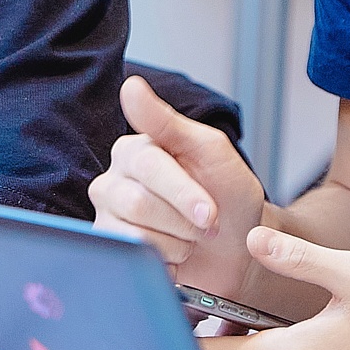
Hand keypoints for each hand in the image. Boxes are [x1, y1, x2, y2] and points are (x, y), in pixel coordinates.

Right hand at [90, 76, 267, 296]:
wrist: (239, 249)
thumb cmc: (228, 196)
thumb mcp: (210, 152)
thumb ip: (168, 121)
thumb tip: (130, 86)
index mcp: (136, 149)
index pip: (148, 166)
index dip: (183, 194)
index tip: (211, 213)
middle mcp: (114, 180)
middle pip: (137, 203)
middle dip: (183, 221)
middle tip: (207, 224)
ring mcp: (109, 217)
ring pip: (133, 234)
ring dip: (177, 243)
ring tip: (190, 237)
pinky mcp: (113, 251)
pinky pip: (131, 260)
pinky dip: (166, 263)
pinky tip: (175, 254)